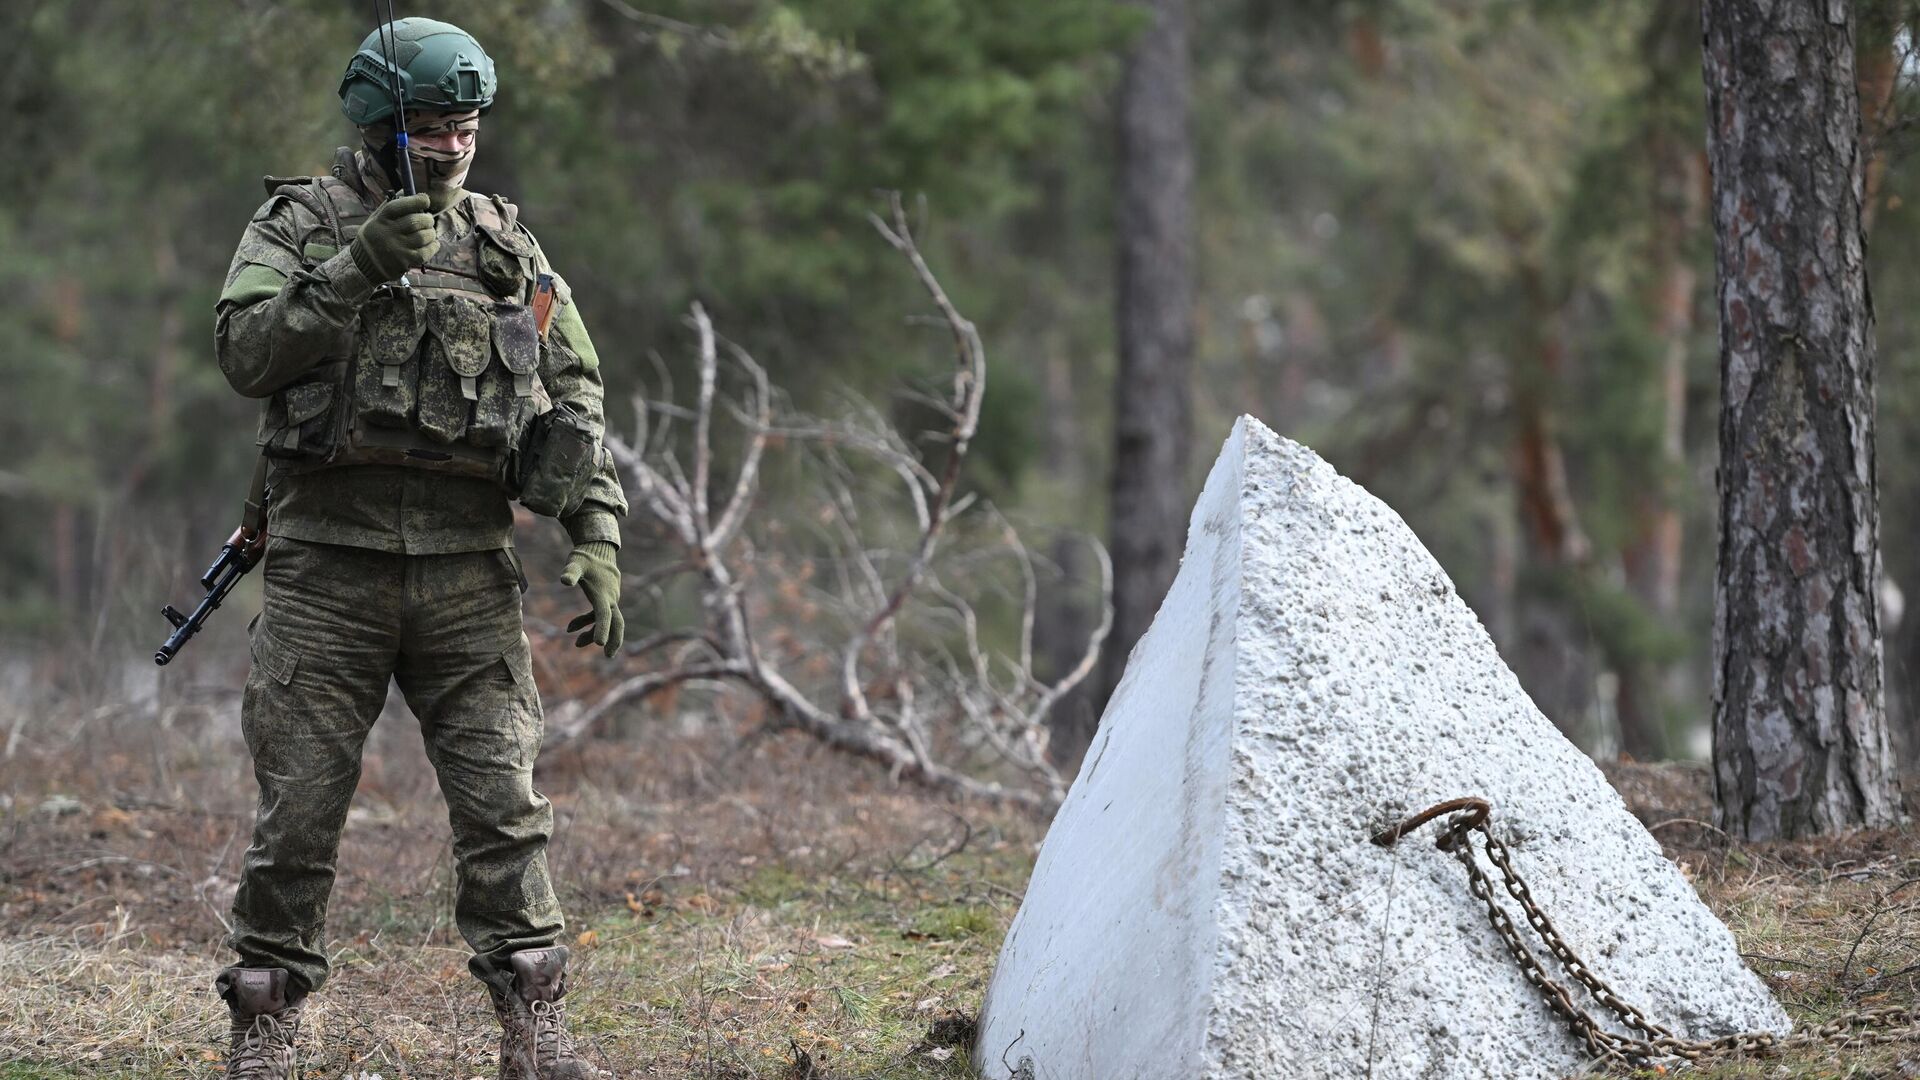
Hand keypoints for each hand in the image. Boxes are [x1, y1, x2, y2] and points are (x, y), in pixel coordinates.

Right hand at [349, 192, 437, 282]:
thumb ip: (390, 206)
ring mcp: (396, 248)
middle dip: (427, 219)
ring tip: (429, 232)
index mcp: (380, 220)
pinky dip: (433, 246)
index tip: (425, 200)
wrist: (364, 265)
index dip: (416, 201)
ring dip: (431, 233)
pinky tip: (432, 244)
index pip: (399, 206)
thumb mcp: (375, 220)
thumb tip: (407, 190)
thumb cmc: (374, 237)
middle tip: (428, 220)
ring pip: (423, 237)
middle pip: (415, 221)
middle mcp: (387, 233)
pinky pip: (425, 252)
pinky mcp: (404, 262)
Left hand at [560, 541, 622, 657]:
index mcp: (603, 595)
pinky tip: (570, 628)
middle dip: (614, 640)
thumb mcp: (575, 563)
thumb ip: (571, 572)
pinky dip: (587, 623)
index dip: (602, 629)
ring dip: (593, 634)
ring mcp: (609, 600)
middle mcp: (610, 599)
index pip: (604, 615)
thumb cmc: (585, 557)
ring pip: (606, 622)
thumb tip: (565, 581)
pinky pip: (599, 616)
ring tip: (576, 644)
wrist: (598, 549)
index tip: (600, 644)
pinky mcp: (605, 600)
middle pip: (617, 623)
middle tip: (608, 655)